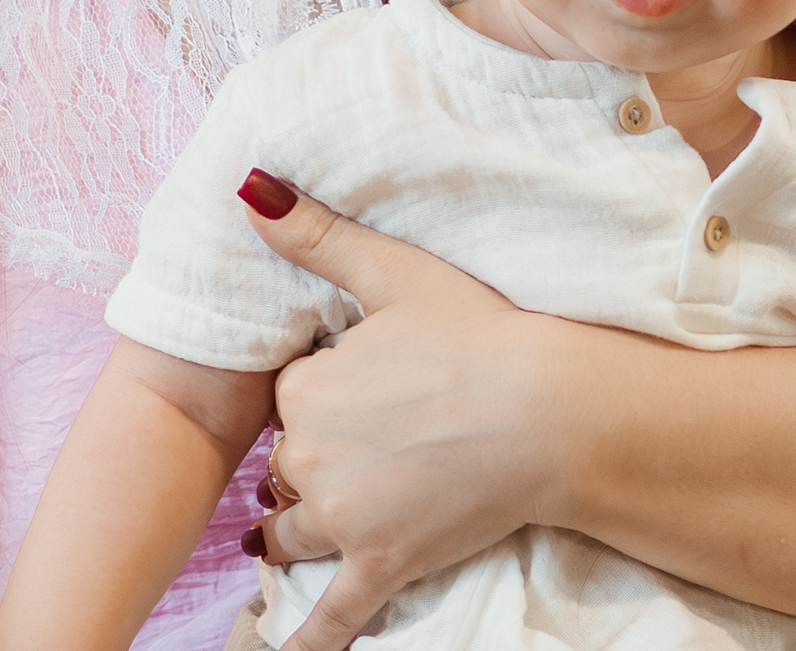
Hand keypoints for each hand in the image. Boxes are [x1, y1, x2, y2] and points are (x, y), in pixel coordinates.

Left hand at [237, 175, 573, 650]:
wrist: (549, 412)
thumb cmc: (481, 335)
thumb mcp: (395, 273)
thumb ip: (316, 236)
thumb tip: (245, 189)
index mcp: (307, 390)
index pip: (290, 396)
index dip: (324, 390)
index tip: (368, 383)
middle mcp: (310, 457)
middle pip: (287, 464)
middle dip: (315, 457)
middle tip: (370, 443)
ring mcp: (344, 520)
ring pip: (292, 530)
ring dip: (296, 529)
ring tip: (303, 527)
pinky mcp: (382, 566)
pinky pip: (330, 617)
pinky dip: (305, 641)